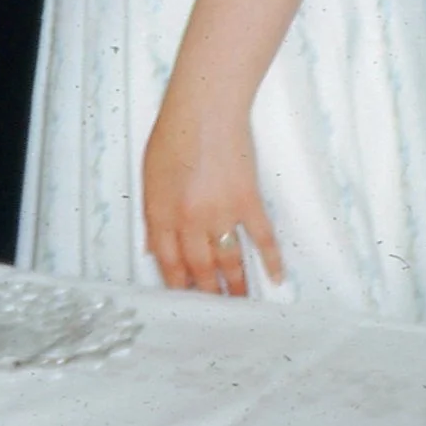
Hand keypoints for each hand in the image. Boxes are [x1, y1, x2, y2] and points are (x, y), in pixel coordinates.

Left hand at [140, 89, 283, 294]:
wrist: (204, 110)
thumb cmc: (172, 136)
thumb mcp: (150, 176)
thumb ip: (152, 216)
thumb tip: (153, 249)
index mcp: (161, 213)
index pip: (168, 262)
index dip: (177, 285)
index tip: (184, 303)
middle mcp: (189, 221)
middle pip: (199, 268)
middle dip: (207, 295)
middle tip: (216, 316)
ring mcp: (220, 213)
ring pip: (229, 261)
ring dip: (236, 287)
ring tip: (241, 306)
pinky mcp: (248, 202)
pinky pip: (262, 238)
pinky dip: (271, 260)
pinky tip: (276, 278)